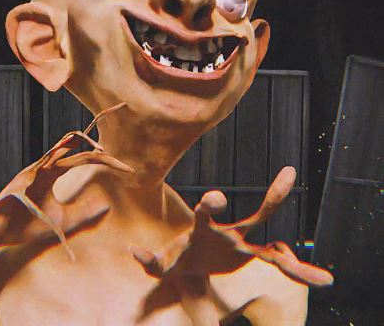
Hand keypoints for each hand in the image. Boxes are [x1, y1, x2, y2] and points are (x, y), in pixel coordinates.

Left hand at [130, 166, 332, 287]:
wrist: (190, 267)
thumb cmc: (176, 260)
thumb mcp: (161, 266)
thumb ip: (148, 260)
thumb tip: (133, 249)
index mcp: (204, 230)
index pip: (208, 212)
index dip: (210, 205)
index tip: (215, 198)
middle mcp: (228, 232)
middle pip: (254, 215)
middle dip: (271, 200)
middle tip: (289, 176)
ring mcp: (242, 244)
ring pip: (273, 234)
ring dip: (295, 237)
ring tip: (317, 237)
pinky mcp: (250, 257)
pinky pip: (278, 264)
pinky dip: (299, 272)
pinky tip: (324, 280)